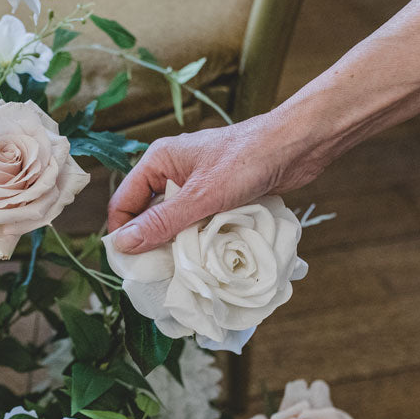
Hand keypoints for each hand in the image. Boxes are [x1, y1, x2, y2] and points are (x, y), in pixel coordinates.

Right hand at [106, 109, 333, 253]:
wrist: (296, 146)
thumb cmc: (248, 160)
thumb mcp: (201, 197)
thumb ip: (161, 222)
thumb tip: (123, 244)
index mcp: (159, 161)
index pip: (124, 202)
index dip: (123, 233)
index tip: (129, 264)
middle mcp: (173, 171)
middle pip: (148, 214)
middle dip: (153, 241)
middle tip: (158, 272)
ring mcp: (197, 183)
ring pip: (175, 221)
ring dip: (179, 242)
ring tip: (183, 267)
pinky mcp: (218, 195)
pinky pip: (198, 221)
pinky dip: (200, 238)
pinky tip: (206, 255)